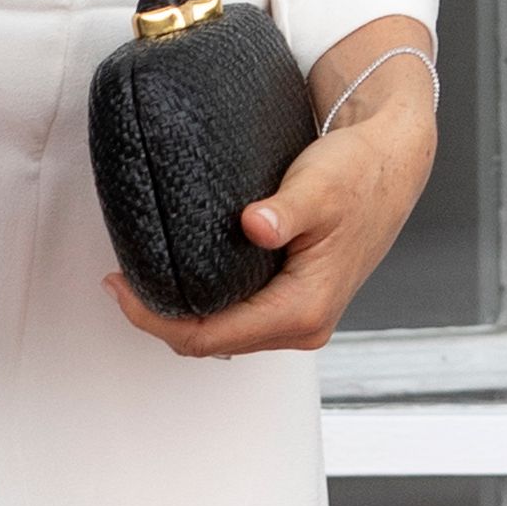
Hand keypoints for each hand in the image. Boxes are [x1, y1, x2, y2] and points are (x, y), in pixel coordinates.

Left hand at [106, 12, 436, 357]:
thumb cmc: (357, 173)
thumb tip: (255, 226)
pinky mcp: (295, 297)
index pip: (213, 336)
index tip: (117, 286)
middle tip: (116, 280)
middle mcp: (302, 324)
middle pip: (214, 343)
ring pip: (226, 333)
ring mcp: (299, 314)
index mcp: (304, 309)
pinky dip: (204, 304)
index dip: (158, 319)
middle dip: (161, 319)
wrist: (390, 163)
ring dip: (181, 314)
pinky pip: (239, 316)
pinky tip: (179, 271)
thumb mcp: (319, 186)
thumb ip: (285, 211)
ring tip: (138, 276)